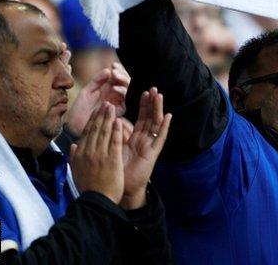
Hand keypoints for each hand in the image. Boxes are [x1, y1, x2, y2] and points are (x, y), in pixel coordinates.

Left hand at [65, 63, 129, 135]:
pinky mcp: (120, 110)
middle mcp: (115, 94)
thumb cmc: (80, 107)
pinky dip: (122, 92)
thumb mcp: (88, 90)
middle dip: (122, 74)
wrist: (76, 123)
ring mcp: (118, 101)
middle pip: (126, 81)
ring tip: (115, 76)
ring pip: (128, 88)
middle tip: (115, 70)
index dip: (118, 69)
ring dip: (124, 81)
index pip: (118, 76)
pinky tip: (115, 88)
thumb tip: (109, 70)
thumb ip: (97, 80)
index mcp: (108, 87)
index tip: (113, 65)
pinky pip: (126, 99)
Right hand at [70, 102, 123, 203]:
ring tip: (112, 107)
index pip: (87, 133)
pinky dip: (116, 130)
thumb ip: (74, 158)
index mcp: (80, 154)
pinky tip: (119, 121)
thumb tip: (73, 146)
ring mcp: (100, 155)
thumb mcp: (76, 172)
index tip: (97, 110)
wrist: (96, 201)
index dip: (93, 120)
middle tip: (106, 103)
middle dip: (101, 115)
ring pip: (104, 132)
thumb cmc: (88, 188)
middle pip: (95, 129)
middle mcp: (88, 152)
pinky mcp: (111, 160)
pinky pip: (114, 142)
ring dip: (108, 118)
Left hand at [121, 88, 171, 209]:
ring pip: (155, 123)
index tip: (143, 92)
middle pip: (149, 117)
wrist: (122, 190)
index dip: (142, 105)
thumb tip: (109, 120)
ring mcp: (150, 145)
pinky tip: (168, 116)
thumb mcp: (112, 149)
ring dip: (158, 109)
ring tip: (159, 95)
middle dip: (150, 103)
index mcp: (134, 138)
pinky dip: (164, 127)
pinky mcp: (153, 153)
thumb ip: (112, 136)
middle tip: (152, 87)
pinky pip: (160, 138)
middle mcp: (144, 140)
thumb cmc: (117, 171)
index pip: (139, 118)